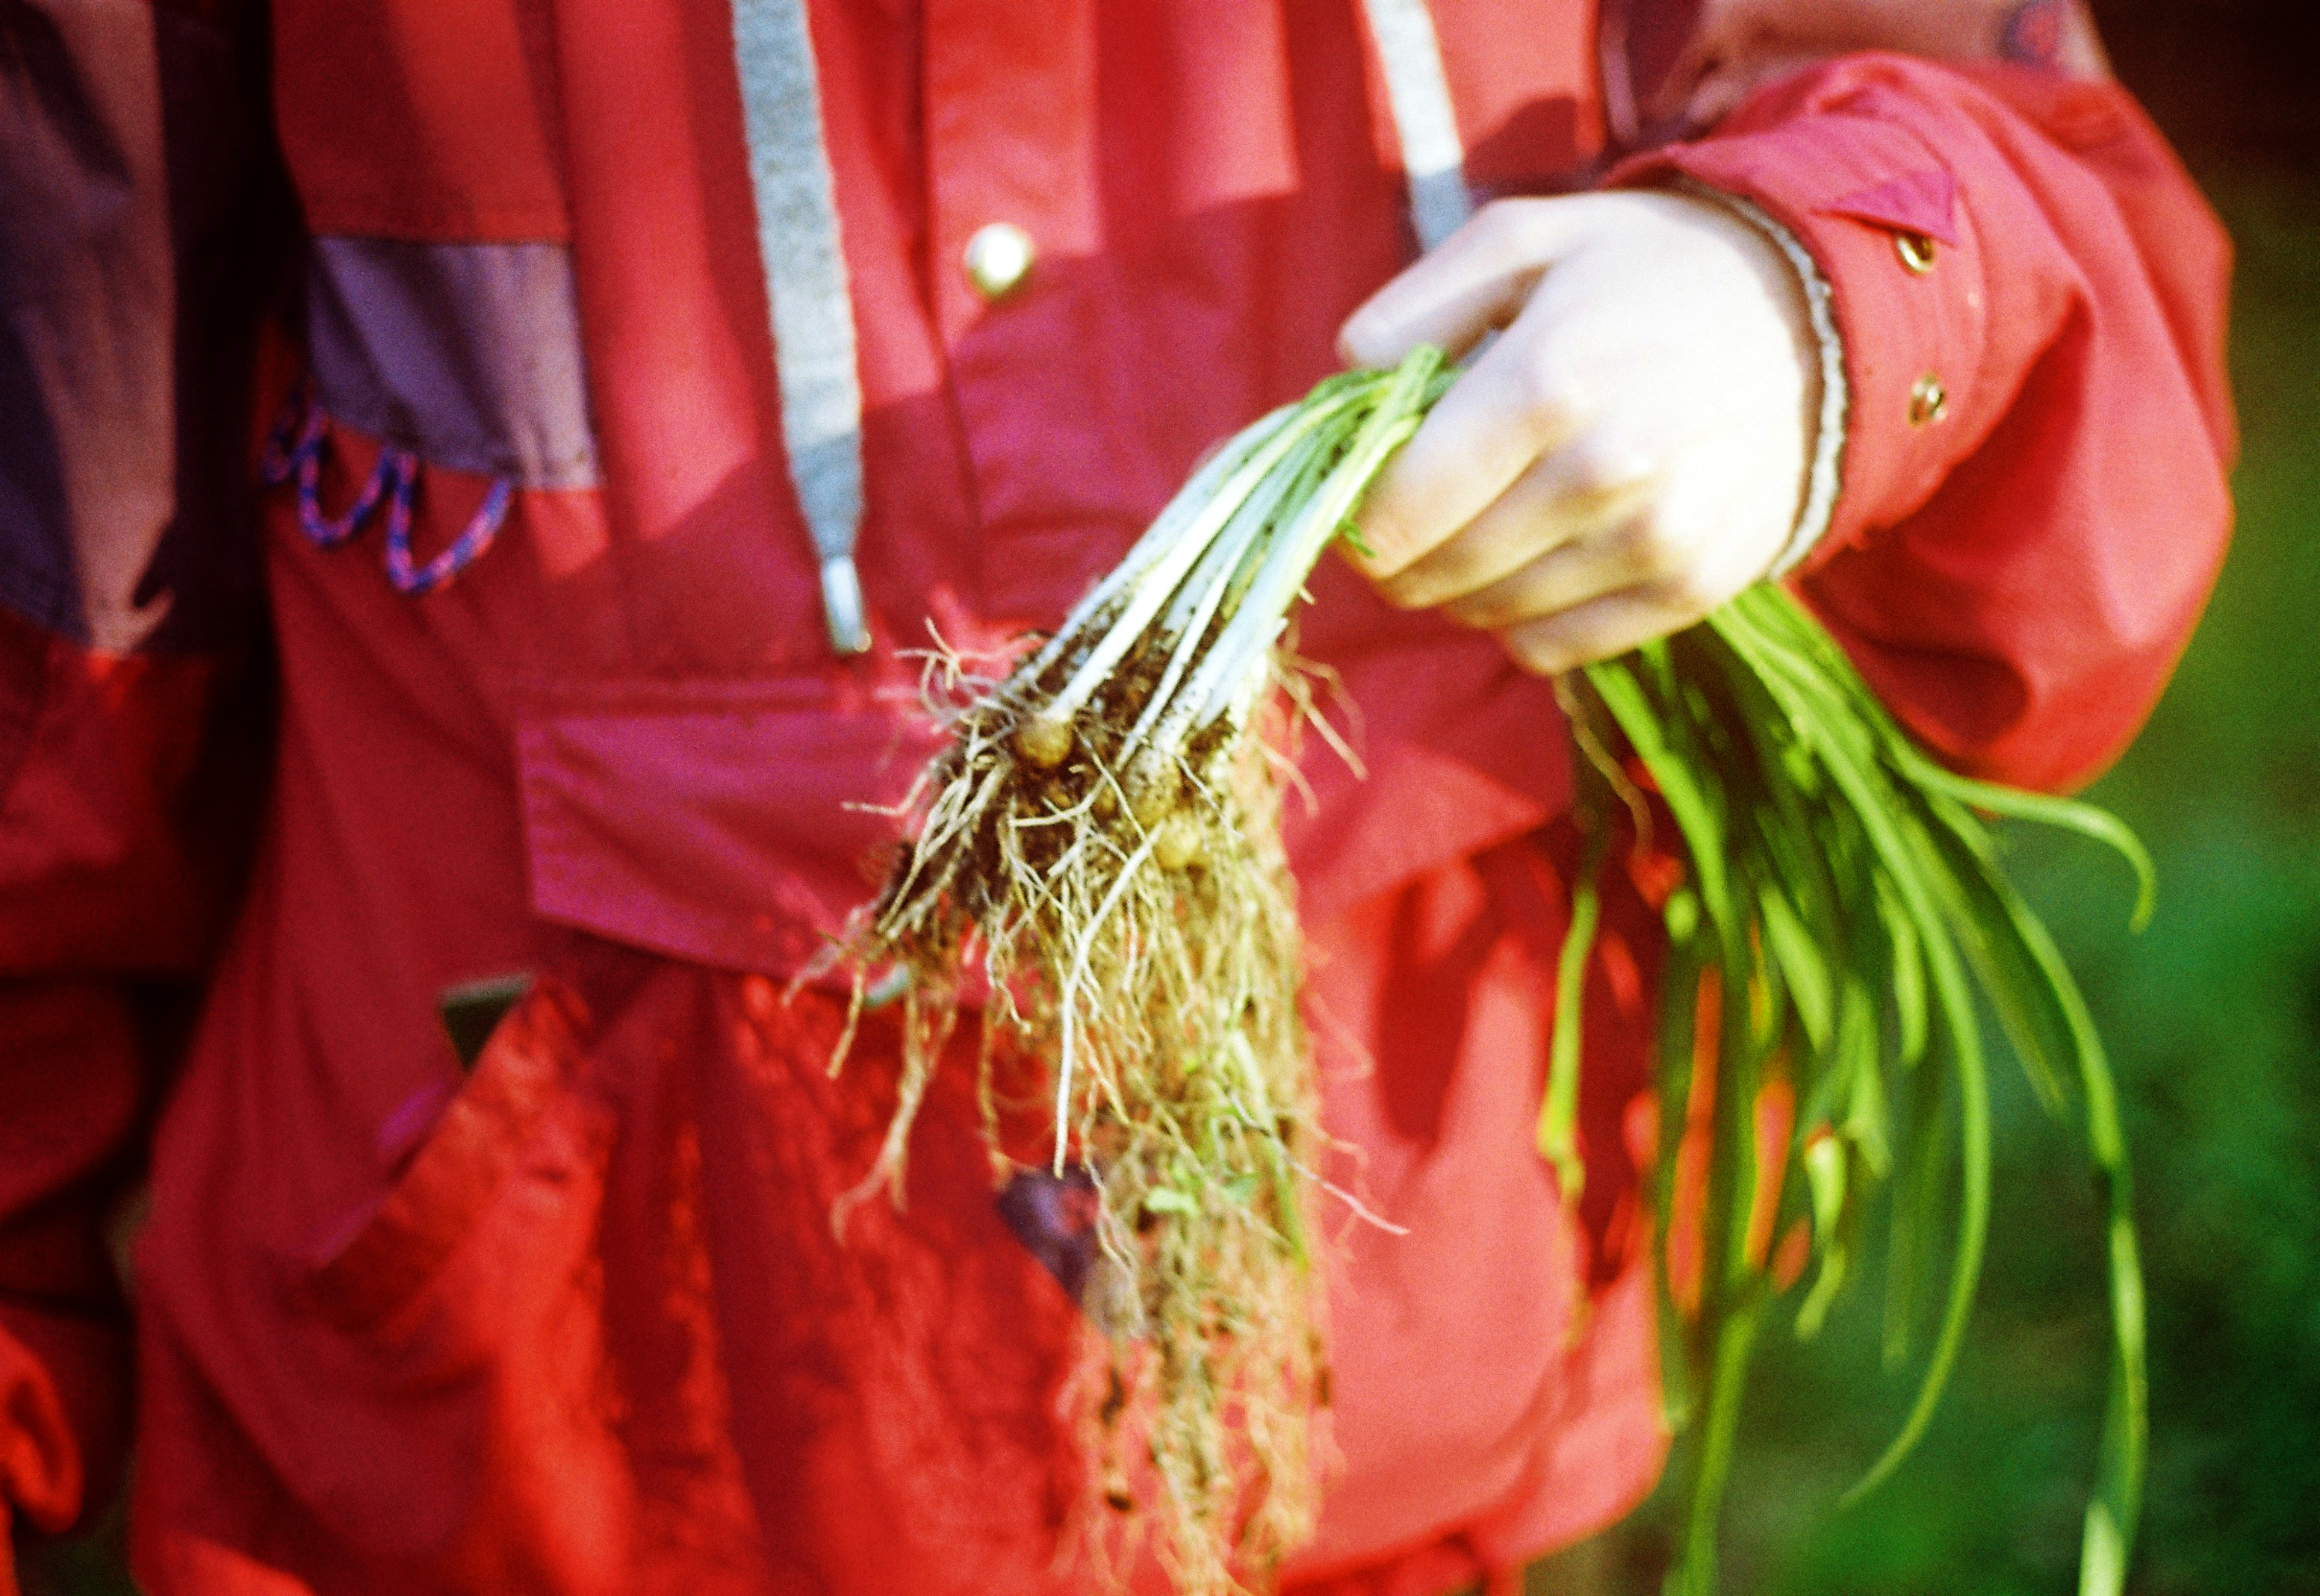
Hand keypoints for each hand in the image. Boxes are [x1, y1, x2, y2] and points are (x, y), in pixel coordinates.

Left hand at [1340, 190, 1820, 674]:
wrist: (1820, 317)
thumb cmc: (1649, 271)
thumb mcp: (1526, 240)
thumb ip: (1416, 307)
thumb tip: (1344, 382)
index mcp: (1547, 382)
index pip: (1397, 513)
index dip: (1356, 518)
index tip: (1360, 496)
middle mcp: (1602, 473)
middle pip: (1434, 574)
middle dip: (1399, 554)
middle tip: (1414, 510)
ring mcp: (1652, 540)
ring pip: (1486, 614)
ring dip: (1461, 583)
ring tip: (1486, 517)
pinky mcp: (1690, 587)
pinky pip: (1550, 648)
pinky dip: (1521, 618)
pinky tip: (1540, 555)